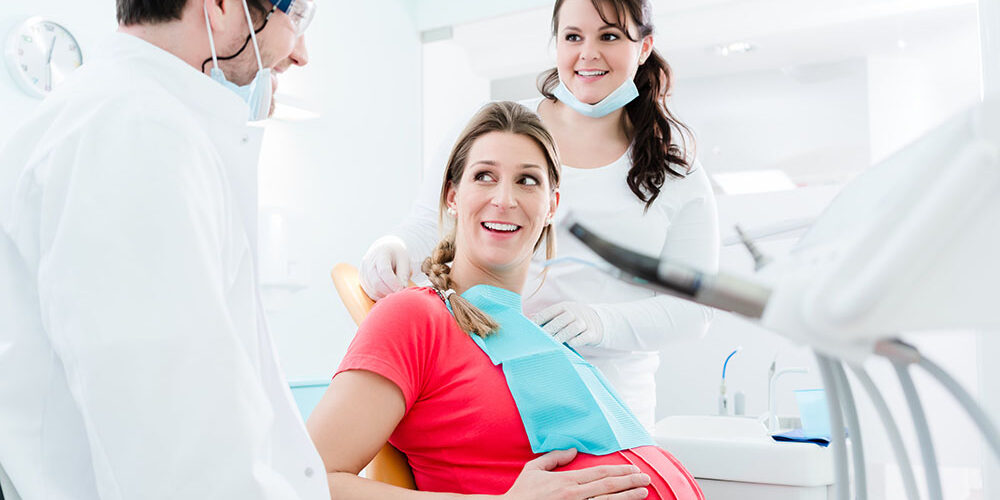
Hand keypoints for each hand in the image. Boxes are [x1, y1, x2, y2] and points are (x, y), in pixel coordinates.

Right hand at [359, 235, 410, 299]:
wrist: (384, 248)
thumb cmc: (396, 255)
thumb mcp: (404, 260)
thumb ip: (403, 274)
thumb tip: (402, 289)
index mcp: (381, 253)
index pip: (384, 271)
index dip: (393, 283)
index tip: (402, 289)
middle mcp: (368, 262)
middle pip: (376, 282)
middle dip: (389, 291)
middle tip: (400, 295)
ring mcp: (363, 271)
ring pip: (372, 289)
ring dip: (384, 295)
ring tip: (395, 295)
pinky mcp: (362, 279)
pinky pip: (369, 291)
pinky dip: (379, 296)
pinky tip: (387, 295)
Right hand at [503, 448, 648, 499]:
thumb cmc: (521, 494)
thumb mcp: (533, 469)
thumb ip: (553, 457)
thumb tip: (572, 449)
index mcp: (566, 481)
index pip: (599, 474)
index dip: (619, 471)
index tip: (633, 469)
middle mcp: (573, 496)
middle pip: (608, 487)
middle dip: (629, 482)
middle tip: (646, 479)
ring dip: (627, 497)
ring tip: (643, 493)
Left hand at [532, 302, 604, 347]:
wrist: (598, 321)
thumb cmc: (572, 320)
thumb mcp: (561, 313)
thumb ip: (547, 317)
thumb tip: (528, 318)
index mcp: (564, 306)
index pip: (549, 312)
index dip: (538, 321)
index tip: (529, 329)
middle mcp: (574, 312)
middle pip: (559, 321)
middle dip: (548, 331)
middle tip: (539, 340)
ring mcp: (584, 322)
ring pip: (571, 329)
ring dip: (561, 337)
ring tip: (552, 344)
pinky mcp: (592, 333)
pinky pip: (583, 338)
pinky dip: (575, 341)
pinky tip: (569, 344)